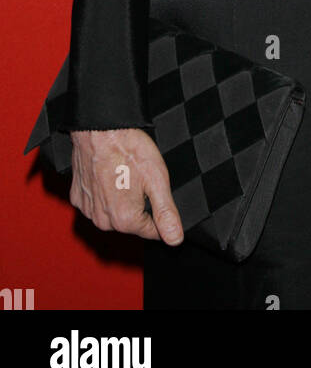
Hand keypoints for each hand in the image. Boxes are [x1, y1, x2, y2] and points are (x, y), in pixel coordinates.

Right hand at [69, 127, 182, 243]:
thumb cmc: (128, 149)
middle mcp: (103, 221)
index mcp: (124, 219)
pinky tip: (108, 175)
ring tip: (124, 174)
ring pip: (114, 214)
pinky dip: (104, 193)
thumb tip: (175, 239)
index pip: (153, 231)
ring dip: (121, 200)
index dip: (160, 212)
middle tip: (140, 178)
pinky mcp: (77, 198)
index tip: (155, 191)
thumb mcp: (157, 178)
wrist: (98, 128)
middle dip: (140, 205)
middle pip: (132, 223)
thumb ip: (166, 212)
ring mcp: (88, 210)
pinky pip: (97, 204)